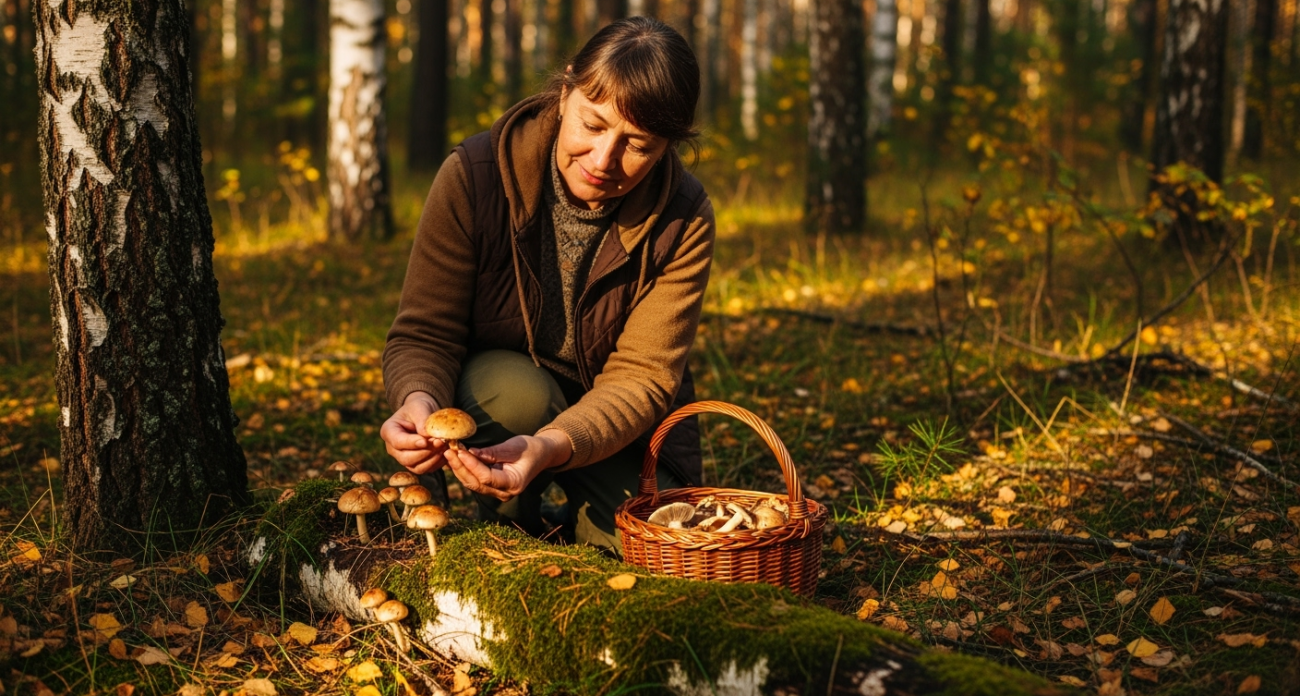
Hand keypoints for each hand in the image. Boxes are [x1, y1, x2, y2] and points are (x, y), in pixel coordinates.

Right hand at [380, 392, 450, 474]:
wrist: (422, 413)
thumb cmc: (418, 408)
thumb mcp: (419, 408)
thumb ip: (422, 421)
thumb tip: (428, 437)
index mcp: (389, 431)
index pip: (398, 442)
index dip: (412, 443)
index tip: (425, 441)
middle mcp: (393, 448)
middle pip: (406, 458)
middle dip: (425, 452)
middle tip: (440, 442)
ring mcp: (404, 458)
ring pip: (417, 467)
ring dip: (433, 459)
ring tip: (445, 446)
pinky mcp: (416, 464)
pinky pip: (427, 469)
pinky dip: (438, 463)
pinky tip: (446, 451)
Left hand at [445, 431, 572, 500]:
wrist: (542, 454)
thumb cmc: (531, 448)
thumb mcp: (515, 447)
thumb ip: (493, 452)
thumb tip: (471, 452)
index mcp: (514, 484)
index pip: (486, 477)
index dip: (471, 465)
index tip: (460, 451)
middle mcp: (505, 493)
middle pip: (476, 483)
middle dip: (460, 467)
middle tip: (448, 451)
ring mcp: (498, 492)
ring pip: (473, 484)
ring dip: (460, 469)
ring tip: (449, 453)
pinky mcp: (493, 488)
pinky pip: (475, 481)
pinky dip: (465, 469)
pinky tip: (456, 458)